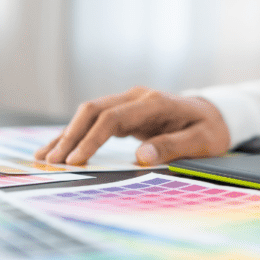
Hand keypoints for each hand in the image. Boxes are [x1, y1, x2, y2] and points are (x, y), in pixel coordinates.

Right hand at [35, 87, 230, 165]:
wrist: (216, 114)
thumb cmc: (210, 129)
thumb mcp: (201, 142)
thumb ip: (172, 146)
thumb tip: (140, 157)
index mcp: (154, 103)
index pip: (113, 118)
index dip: (91, 139)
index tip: (75, 161)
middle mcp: (137, 98)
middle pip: (94, 111)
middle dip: (70, 136)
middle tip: (52, 162)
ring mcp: (129, 102)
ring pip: (89, 114)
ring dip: (67, 135)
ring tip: (43, 157)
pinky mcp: (125, 112)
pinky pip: (95, 121)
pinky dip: (76, 135)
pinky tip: (59, 148)